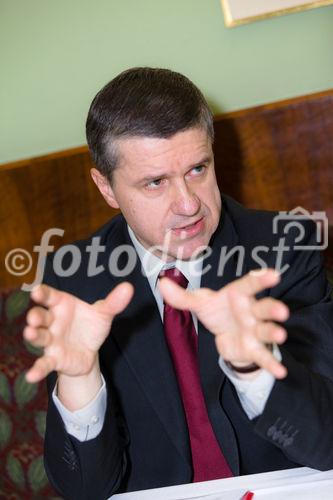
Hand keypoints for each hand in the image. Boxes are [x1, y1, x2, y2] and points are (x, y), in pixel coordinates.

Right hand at [23, 283, 133, 382]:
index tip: (37, 291)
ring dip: (33, 336)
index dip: (42, 293)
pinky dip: (37, 370)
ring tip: (30, 333)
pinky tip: (31, 376)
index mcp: (62, 305)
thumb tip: (128, 288)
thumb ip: (113, 302)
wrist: (91, 349)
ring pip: (39, 337)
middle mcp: (52, 321)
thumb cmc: (91, 325)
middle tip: (33, 317)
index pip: (50, 296)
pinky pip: (44, 363)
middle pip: (40, 317)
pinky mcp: (54, 358)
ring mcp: (51, 340)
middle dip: (35, 316)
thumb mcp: (103, 314)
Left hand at [159, 269, 288, 378]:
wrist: (224, 335)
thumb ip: (182, 296)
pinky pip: (263, 356)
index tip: (274, 275)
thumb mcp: (199, 303)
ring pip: (266, 330)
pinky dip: (272, 364)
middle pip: (264, 308)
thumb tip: (162, 283)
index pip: (250, 285)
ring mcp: (255, 330)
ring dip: (274, 333)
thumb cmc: (217, 312)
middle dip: (273, 309)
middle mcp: (251, 311)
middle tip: (282, 311)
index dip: (261, 279)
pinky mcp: (253, 349)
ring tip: (280, 335)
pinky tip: (280, 372)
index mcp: (238, 295)